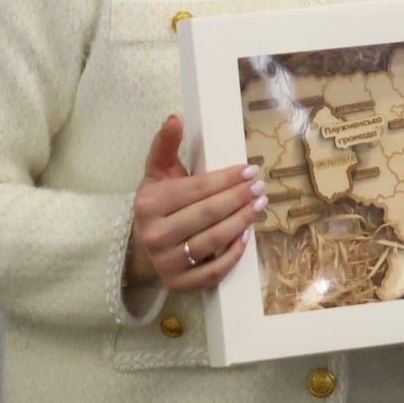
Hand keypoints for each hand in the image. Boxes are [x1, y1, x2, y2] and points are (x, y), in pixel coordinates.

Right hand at [127, 115, 263, 293]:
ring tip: (259, 206)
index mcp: (150, 204)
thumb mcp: (157, 172)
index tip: (250, 170)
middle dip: (239, 198)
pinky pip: (213, 271)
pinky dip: (233, 254)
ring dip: (242, 221)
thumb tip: (174, 118)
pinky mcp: (179, 284)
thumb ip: (165, 144)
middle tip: (260, 187)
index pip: (197, 189)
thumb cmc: (158, 203)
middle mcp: (155, 235)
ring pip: (213, 240)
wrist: (142, 248)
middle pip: (208, 214)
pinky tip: (246, 235)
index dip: (226, 179)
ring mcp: (166, 263)